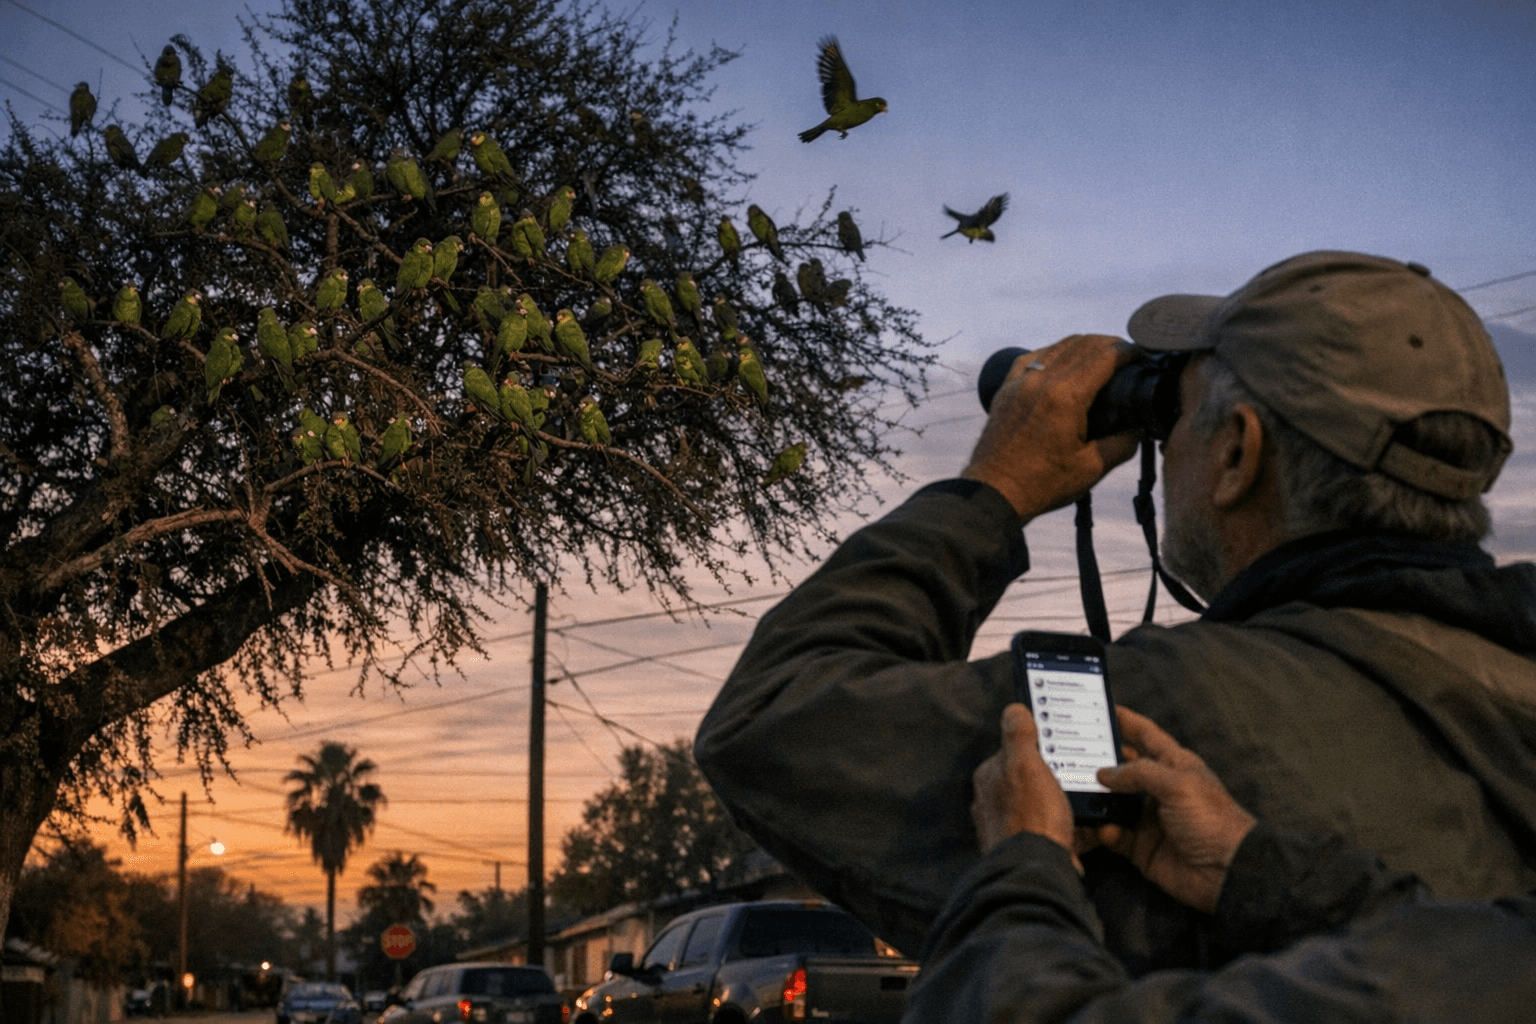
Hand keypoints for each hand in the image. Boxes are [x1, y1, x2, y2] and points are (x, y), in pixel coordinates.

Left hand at [960, 334, 1140, 520]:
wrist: (995, 491)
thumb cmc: (1040, 483)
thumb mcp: (1092, 468)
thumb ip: (1123, 443)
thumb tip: (1140, 427)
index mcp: (1065, 397)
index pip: (1104, 356)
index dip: (1128, 350)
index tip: (1142, 355)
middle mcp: (1041, 381)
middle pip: (1083, 344)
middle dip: (1110, 344)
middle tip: (1127, 355)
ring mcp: (1020, 381)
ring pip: (1058, 346)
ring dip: (1084, 345)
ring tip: (1101, 357)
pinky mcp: (1007, 388)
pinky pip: (1033, 357)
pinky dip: (1054, 353)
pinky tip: (1064, 362)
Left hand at [972, 704, 1078, 870]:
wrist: (1035, 870)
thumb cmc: (1031, 817)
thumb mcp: (1026, 765)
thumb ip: (1019, 736)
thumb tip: (1013, 710)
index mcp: (989, 778)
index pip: (1012, 752)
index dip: (1037, 749)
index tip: (1059, 749)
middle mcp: (992, 803)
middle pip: (1027, 781)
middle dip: (1050, 780)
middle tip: (1077, 779)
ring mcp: (1006, 828)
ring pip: (1039, 808)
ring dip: (1059, 807)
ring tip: (1081, 807)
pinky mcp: (1023, 849)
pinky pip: (1048, 833)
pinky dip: (1065, 831)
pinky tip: (1081, 832)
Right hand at [1094, 707, 1256, 913]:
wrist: (1228, 872)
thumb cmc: (1213, 821)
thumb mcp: (1178, 784)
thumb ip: (1139, 772)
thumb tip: (1105, 773)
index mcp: (1174, 766)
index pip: (1146, 735)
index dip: (1126, 720)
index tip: (1103, 706)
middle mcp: (1159, 789)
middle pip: (1123, 768)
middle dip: (1099, 760)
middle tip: (1071, 750)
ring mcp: (1149, 818)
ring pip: (1113, 802)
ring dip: (1097, 798)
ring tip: (1076, 790)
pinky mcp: (1141, 846)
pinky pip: (1114, 834)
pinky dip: (1106, 830)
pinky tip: (1105, 828)